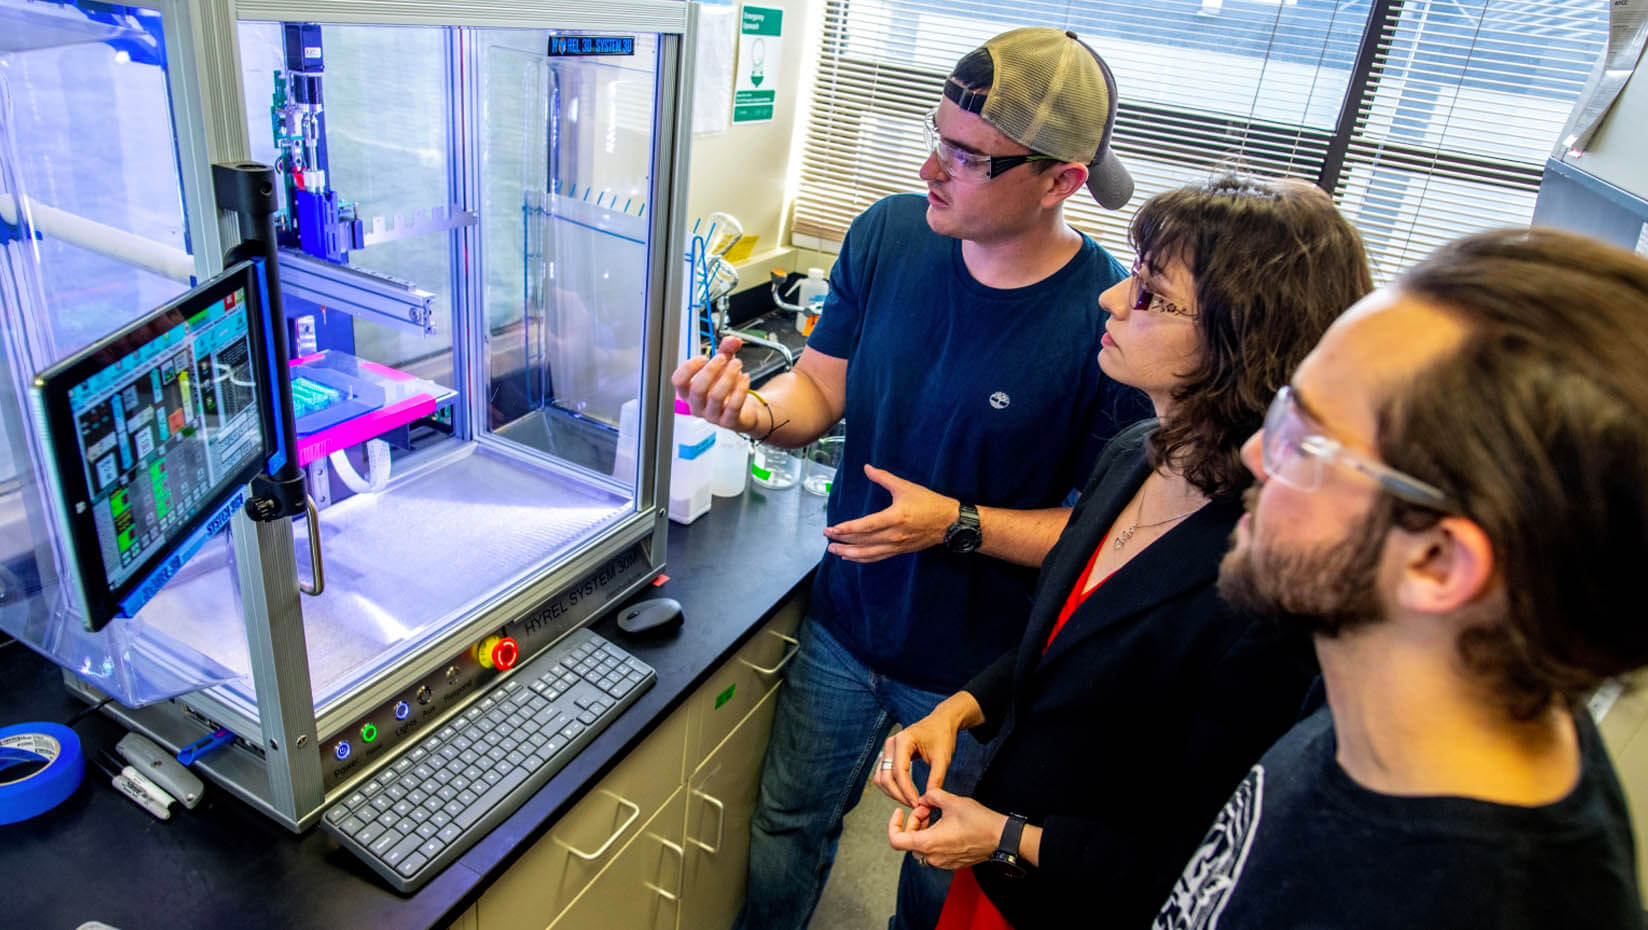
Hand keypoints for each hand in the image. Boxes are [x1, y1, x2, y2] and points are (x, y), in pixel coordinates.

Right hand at [671, 335, 756, 430]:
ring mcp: (712, 416)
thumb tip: (733, 339)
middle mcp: (697, 406)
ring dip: (728, 376)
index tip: (704, 357)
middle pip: (697, 389)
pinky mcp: (729, 422)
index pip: (678, 381)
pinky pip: (733, 406)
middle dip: (712, 369)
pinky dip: (741, 389)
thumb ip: (726, 350)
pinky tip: (745, 377)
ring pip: (716, 397)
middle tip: (725, 358)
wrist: (743, 411)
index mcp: (689, 392)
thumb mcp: (724, 366)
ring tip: (738, 364)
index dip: (689, 367)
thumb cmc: (726, 388)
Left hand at [823, 465, 957, 562]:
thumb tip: (866, 467)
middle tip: (827, 537)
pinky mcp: (900, 551)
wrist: (950, 523)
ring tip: (834, 550)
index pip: (865, 526)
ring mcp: (897, 546)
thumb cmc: (929, 503)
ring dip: (849, 553)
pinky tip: (852, 557)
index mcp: (895, 517)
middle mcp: (894, 535)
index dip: (847, 529)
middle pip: (863, 541)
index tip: (832, 528)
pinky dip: (863, 559)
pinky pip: (877, 557)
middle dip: (843, 541)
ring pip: (868, 553)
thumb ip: (884, 478)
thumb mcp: (906, 487)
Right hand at [874, 710, 962, 806]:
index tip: (917, 804)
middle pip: (886, 777)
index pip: (899, 771)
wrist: (941, 722)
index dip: (907, 791)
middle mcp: (891, 743)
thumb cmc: (942, 736)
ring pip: (881, 778)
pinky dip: (892, 787)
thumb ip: (936, 779)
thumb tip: (928, 799)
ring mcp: (888, 749)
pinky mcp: (889, 755)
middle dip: (899, 795)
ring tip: (910, 802)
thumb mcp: (943, 758)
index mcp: (903, 740)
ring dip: (893, 793)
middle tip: (914, 806)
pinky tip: (906, 794)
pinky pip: (884, 775)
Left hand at [887, 788, 1007, 871]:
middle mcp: (933, 857)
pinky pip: (934, 852)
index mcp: (928, 843)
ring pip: (921, 846)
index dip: (894, 824)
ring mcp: (943, 862)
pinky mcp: (952, 863)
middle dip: (913, 822)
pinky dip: (933, 837)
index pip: (896, 840)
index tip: (901, 812)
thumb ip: (931, 796)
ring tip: (936, 814)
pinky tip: (945, 824)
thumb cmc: (978, 821)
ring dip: (923, 829)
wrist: (1001, 837)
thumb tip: (924, 798)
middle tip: (926, 808)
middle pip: (909, 841)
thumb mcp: (951, 801)